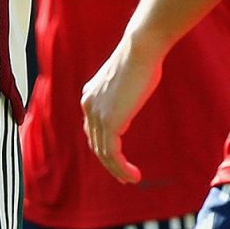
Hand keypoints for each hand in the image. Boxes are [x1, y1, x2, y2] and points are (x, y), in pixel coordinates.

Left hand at [80, 33, 164, 183]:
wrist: (140, 49)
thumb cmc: (140, 59)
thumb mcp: (124, 82)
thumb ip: (120, 97)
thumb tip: (125, 109)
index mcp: (90, 96)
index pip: (93, 130)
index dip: (104, 147)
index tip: (118, 160)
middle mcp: (88, 106)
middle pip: (96, 143)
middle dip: (109, 163)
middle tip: (124, 176)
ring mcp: (96, 115)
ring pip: (103, 153)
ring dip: (118, 170)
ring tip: (131, 179)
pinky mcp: (109, 122)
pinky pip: (112, 154)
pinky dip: (122, 168)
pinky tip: (134, 175)